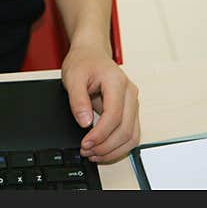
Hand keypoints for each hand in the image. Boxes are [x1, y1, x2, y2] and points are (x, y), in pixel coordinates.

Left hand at [60, 39, 139, 163]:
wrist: (91, 53)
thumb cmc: (84, 62)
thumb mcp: (73, 77)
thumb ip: (78, 100)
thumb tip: (85, 122)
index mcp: (117, 82)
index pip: (114, 115)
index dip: (100, 134)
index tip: (85, 143)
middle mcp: (130, 93)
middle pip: (126, 129)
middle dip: (106, 146)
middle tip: (87, 152)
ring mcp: (133, 103)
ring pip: (132, 136)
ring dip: (114, 150)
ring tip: (94, 154)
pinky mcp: (131, 111)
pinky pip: (130, 134)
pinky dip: (118, 146)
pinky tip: (103, 150)